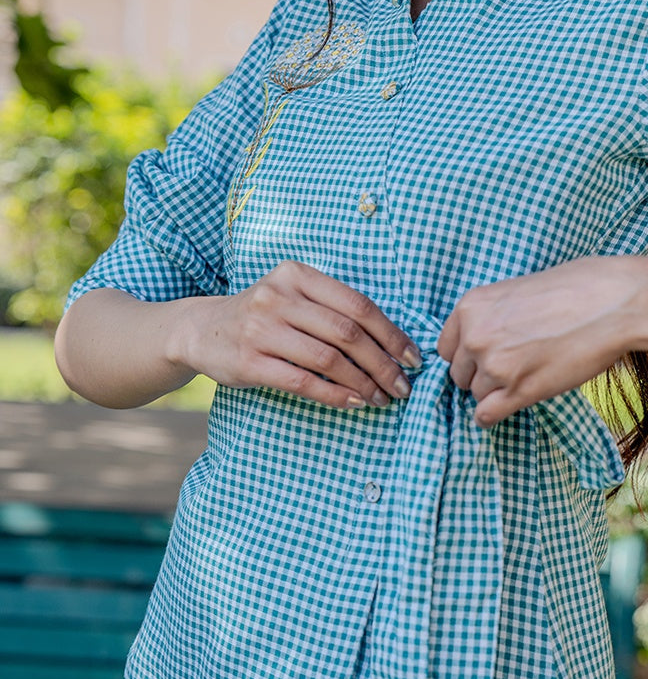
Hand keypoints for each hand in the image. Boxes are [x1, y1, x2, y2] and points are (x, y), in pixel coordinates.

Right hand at [181, 261, 421, 409]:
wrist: (202, 328)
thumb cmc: (262, 315)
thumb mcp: (293, 296)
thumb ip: (333, 309)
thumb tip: (392, 344)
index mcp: (298, 275)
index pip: (358, 305)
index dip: (391, 333)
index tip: (413, 357)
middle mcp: (279, 297)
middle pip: (348, 333)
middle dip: (383, 363)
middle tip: (403, 385)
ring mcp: (262, 329)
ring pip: (329, 359)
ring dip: (363, 383)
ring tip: (382, 398)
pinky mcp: (250, 362)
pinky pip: (303, 382)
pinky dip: (335, 395)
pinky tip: (353, 403)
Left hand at [437, 257, 647, 427]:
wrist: (610, 302)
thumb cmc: (572, 288)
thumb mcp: (516, 290)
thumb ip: (491, 316)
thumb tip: (482, 341)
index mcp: (470, 307)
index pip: (445, 347)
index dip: (466, 354)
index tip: (484, 355)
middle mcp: (475, 337)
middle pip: (458, 373)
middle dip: (479, 373)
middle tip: (510, 366)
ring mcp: (495, 366)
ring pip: (475, 395)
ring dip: (495, 391)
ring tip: (524, 375)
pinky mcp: (518, 391)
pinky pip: (485, 416)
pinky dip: (493, 415)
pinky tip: (510, 403)